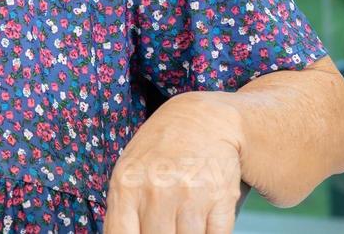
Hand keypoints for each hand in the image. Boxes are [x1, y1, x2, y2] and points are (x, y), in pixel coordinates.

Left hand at [104, 91, 246, 233]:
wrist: (203, 120)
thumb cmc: (159, 150)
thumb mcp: (128, 171)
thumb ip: (122, 210)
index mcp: (126, 185)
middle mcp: (156, 191)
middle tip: (165, 224)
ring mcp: (190, 196)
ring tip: (180, 219)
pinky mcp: (221, 199)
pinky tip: (202, 220)